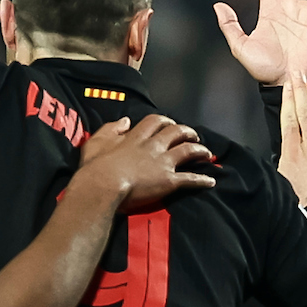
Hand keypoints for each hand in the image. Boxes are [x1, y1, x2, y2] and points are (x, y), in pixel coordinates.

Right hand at [69, 115, 217, 211]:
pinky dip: (202, 180)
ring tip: (207, 153)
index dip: (165, 121)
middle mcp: (153, 147)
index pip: (155, 122)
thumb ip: (111, 129)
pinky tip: (211, 181)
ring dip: (200, 151)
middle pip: (176, 132)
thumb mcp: (96, 141)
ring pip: (188, 151)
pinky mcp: (169, 181)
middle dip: (187, 132)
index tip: (169, 124)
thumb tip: (124, 121)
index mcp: (136, 137)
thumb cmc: (95, 167)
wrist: (102, 185)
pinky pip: (190, 179)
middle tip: (193, 136)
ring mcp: (162, 163)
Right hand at [276, 72, 306, 204]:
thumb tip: (275, 153)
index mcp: (292, 152)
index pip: (289, 119)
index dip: (289, 99)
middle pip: (305, 112)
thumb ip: (281, 162)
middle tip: (298, 72)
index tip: (287, 84)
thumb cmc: (303, 204)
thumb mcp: (282, 182)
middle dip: (301, 90)